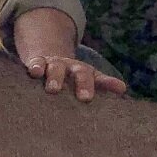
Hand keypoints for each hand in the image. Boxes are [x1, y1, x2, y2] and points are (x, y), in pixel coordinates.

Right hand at [12, 8, 126, 102]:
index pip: (99, 79)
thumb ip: (104, 83)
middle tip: (85, 98)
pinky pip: (37, 63)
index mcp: (86, 72)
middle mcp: (71, 67)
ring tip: (53, 89)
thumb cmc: (72, 77)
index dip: (108, 84)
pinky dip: (36, 67)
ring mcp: (54, 64)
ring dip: (56, 77)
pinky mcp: (38, 62)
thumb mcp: (89, 78)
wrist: (49, 58)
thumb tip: (123, 88)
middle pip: (80, 72)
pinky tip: (34, 73)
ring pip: (56, 68)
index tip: (119, 91)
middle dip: (82, 84)